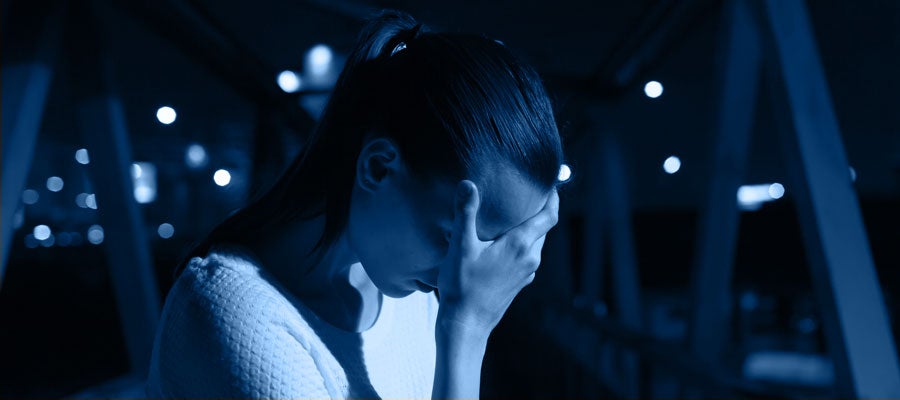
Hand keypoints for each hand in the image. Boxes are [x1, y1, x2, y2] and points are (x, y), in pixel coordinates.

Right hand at [436, 180, 559, 333]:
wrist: (466, 325)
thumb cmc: (462, 286)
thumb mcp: (461, 247)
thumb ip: (465, 213)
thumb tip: (467, 184)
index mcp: (519, 245)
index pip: (549, 217)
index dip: (553, 198)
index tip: (551, 184)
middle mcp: (529, 259)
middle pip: (544, 228)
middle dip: (540, 210)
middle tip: (529, 192)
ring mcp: (526, 273)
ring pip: (536, 243)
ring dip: (530, 228)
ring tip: (516, 214)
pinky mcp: (519, 283)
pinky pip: (527, 257)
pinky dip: (522, 244)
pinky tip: (504, 243)